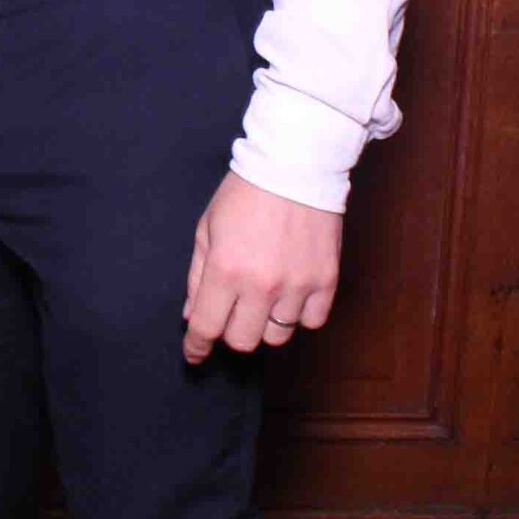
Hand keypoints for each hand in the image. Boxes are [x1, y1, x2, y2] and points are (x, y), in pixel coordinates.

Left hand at [182, 170, 341, 363]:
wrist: (296, 165)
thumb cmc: (245, 193)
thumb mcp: (208, 228)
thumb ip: (197, 276)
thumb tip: (193, 315)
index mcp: (225, 270)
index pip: (207, 327)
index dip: (197, 346)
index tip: (194, 354)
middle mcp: (261, 285)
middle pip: (242, 341)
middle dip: (230, 331)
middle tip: (232, 311)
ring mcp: (296, 285)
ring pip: (277, 336)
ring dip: (265, 322)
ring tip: (264, 296)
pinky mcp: (326, 280)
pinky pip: (312, 322)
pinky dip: (299, 315)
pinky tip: (291, 294)